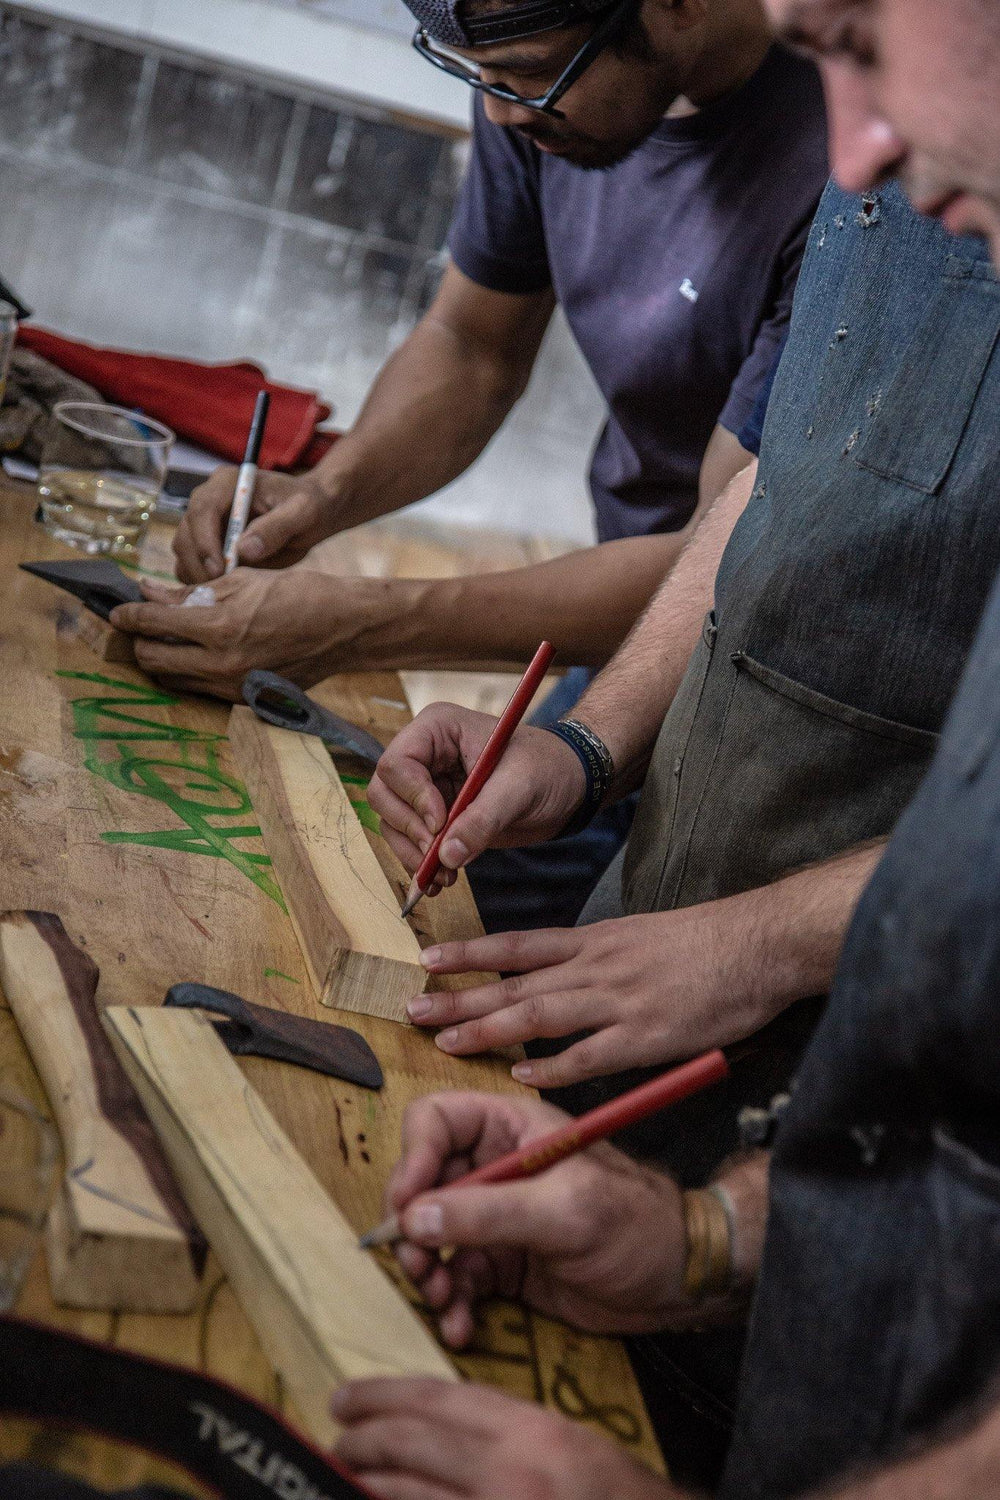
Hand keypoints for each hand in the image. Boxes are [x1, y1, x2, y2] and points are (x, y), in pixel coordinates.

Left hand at [110, 569, 390, 699]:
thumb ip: (190, 591)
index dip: (128, 615)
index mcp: (219, 627)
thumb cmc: (298, 594)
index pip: (152, 623)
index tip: (118, 610)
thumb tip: (147, 591)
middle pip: (152, 658)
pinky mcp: (244, 699)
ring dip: (162, 658)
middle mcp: (221, 663)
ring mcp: (232, 686)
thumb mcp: (241, 582)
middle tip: (141, 626)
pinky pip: (198, 689)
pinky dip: (188, 671)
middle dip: (140, 640)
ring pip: (172, 678)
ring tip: (168, 639)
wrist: (345, 628)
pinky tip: (196, 654)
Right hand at [174, 467, 336, 581]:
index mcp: (228, 483)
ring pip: (184, 552)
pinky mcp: (207, 544)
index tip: (220, 569)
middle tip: (224, 588)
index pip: (202, 510)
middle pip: (185, 534)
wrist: (313, 513)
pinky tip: (227, 588)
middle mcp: (210, 500)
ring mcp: (205, 523)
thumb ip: (276, 528)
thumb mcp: (303, 513)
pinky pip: (192, 565)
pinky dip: (201, 579)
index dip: (205, 541)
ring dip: (199, 574)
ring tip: (229, 589)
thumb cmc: (310, 506)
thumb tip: (244, 550)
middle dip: (200, 564)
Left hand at [331, 1379, 676, 1499]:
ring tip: (345, 1469)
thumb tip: (435, 1436)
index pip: (436, 1400)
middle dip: (363, 1437)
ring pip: (405, 1496)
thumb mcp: (566, 1449)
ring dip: (365, 1482)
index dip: (383, 1395)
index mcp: (530, 1434)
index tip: (349, 1397)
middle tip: (338, 1433)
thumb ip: (504, 1437)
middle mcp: (509, 1477)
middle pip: (410, 1445)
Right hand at [368, 707, 585, 888]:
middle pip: (385, 794)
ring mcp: (427, 786)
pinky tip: (441, 880)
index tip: (441, 824)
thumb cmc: (548, 768)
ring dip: (412, 854)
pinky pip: (411, 840)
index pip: (397, 763)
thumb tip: (446, 855)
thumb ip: (483, 819)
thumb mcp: (519, 788)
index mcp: (438, 729)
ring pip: (393, 822)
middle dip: (408, 829)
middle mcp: (425, 755)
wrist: (569, 785)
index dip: (413, 797)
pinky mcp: (436, 815)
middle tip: (436, 857)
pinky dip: (421, 863)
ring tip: (442, 876)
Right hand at [382, 1091, 690, 1345]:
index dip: (412, 1159)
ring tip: (442, 1300)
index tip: (406, 1207)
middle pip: (422, 1183)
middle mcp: (494, 1166)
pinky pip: (456, 1277)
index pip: (435, 1121)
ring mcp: (495, 1215)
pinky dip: (451, 1303)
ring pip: (432, 1236)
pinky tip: (461, 1326)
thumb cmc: (634, 1224)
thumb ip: (486, 1213)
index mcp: (511, 1128)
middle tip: (419, 1267)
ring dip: (428, 1271)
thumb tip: (412, 1218)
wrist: (676, 1280)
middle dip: (413, 1228)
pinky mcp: (501, 1261)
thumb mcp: (562, 1212)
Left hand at [408, 905, 763, 1088]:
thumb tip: (559, 980)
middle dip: (461, 997)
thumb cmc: (703, 943)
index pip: (518, 946)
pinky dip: (557, 1067)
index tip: (428, 960)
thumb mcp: (638, 937)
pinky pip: (593, 1055)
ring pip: (541, 1015)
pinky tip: (525, 1077)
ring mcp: (620, 1000)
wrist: (758, 943)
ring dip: (490, 1029)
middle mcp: (597, 967)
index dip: (470, 954)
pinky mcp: (648, 1035)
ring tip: (447, 1042)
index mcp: (594, 942)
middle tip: (412, 1009)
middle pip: (515, 983)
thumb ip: (596, 960)